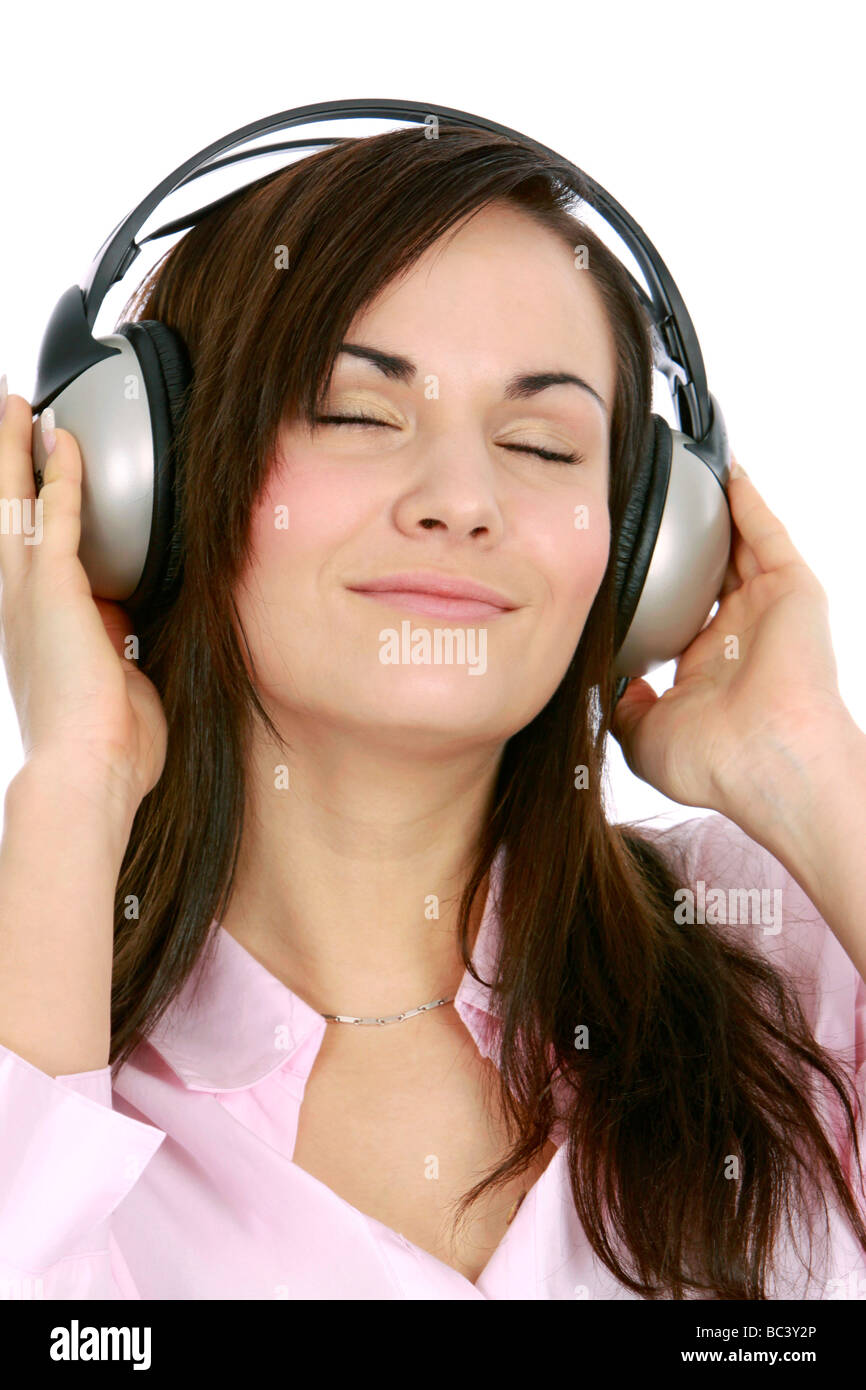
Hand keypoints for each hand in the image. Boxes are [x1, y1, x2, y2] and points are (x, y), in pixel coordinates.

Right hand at [0, 387, 167, 810]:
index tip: (33, 480)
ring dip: (17, 451)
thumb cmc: (109, 748)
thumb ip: (119, 648)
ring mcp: (31, 596)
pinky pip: (56, 516)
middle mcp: (21, 607)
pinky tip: (64, 438)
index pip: (29, 555)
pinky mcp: (55, 591)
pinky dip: (60, 474)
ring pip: (16, 502)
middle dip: (4, 465)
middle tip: (5, 418)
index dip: (29, 512)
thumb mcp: (116, 685)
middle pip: (3, 516)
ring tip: (16, 405)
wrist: (88, 774)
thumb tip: (130, 624)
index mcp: (36, 632)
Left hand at [610, 456, 850, 815]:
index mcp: (707, 668)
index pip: (678, 613)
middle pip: (710, 572)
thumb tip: (608, 684)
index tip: (621, 563)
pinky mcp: (792, 590)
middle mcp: (739, 635)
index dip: (655, 588)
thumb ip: (621, 707)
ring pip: (739, 546)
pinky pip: (767, 533)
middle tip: (652, 508)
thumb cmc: (715, 763)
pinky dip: (749, 502)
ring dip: (718, 511)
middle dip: (687, 541)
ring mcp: (767, 610)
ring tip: (689, 474)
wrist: (768, 760)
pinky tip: (728, 473)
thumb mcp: (643, 737)